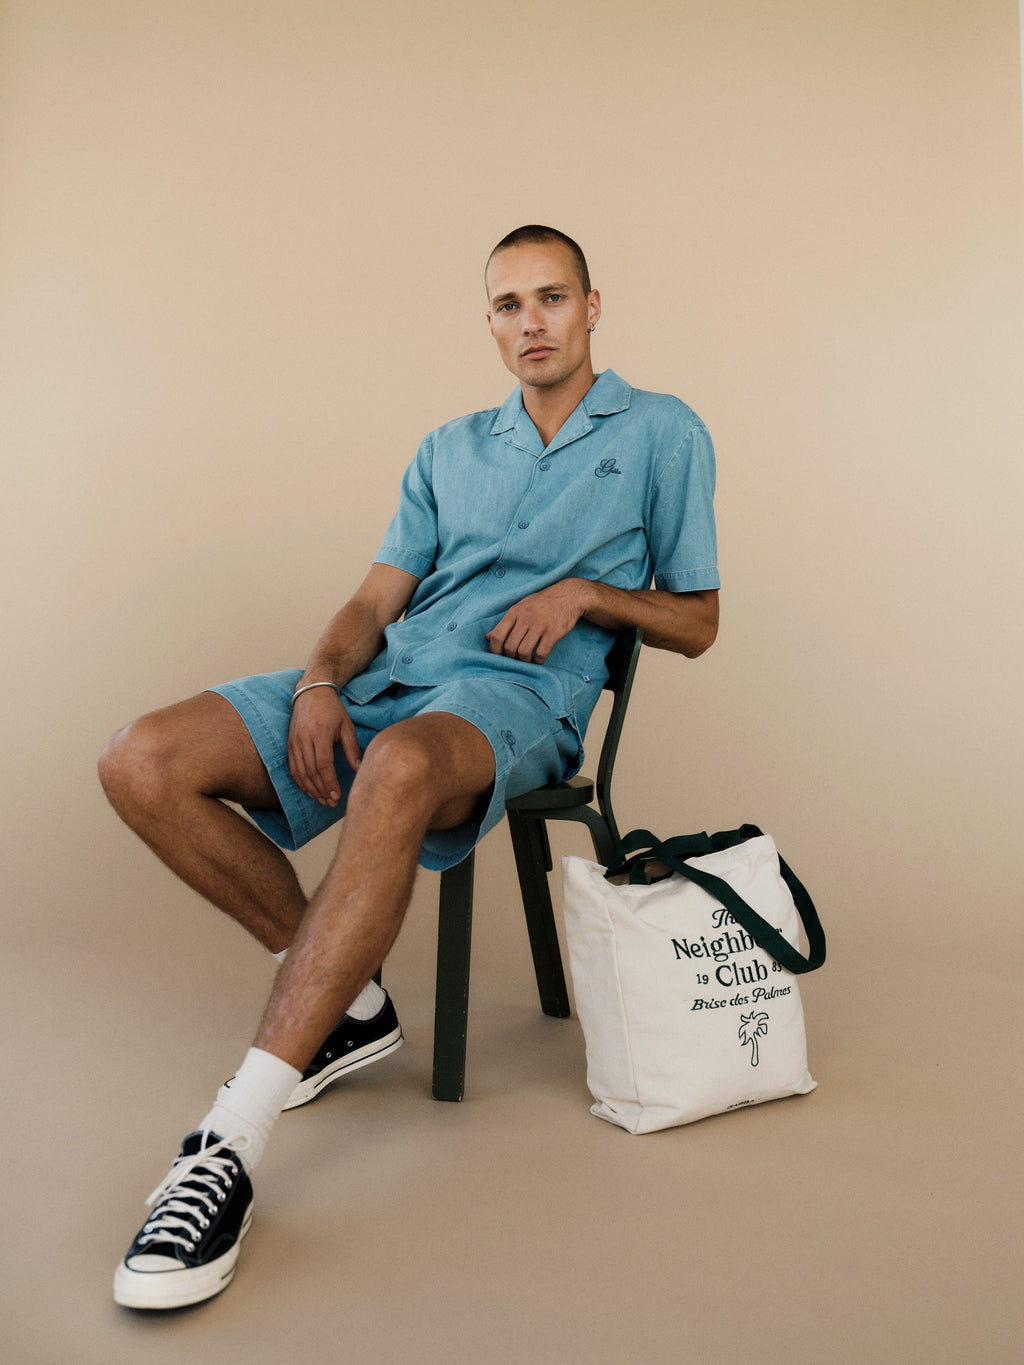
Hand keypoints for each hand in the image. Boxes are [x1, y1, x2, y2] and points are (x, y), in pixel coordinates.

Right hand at [286, 686, 360, 806]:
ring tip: (322, 800)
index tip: (337, 796)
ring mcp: (294, 742)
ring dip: (311, 789)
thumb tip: (359, 769)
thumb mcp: (347, 726)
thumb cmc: (332, 709)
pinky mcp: (289, 744)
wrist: (311, 692)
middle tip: (331, 802)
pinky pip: (292, 768)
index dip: (329, 783)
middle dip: (321, 790)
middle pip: (311, 772)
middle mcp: (304, 739)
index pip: (323, 765)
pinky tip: (309, 790)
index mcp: (320, 734)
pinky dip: (300, 782)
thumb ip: (352, 748)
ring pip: (300, 772)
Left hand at [485, 579, 589, 662]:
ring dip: (524, 661)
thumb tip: (488, 637)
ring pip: (524, 652)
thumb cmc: (542, 603)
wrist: (569, 595)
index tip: (499, 657)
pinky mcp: (553, 632)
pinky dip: (538, 661)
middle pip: (509, 647)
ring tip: (527, 659)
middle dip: (511, 658)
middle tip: (516, 659)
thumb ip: (505, 623)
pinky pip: (541, 653)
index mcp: (514, 612)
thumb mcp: (521, 608)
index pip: (497, 636)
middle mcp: (525, 618)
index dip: (495, 651)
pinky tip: (539, 659)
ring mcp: (540, 625)